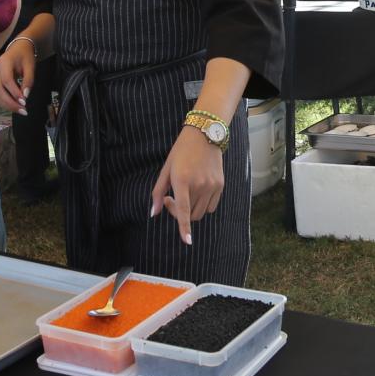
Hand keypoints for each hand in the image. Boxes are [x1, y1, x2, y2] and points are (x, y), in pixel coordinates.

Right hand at [0, 40, 35, 113]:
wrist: (19, 48)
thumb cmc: (25, 56)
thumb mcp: (30, 66)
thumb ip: (28, 81)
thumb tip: (25, 96)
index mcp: (4, 62)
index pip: (6, 80)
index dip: (14, 92)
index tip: (24, 101)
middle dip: (10, 103)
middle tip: (22, 110)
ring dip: (7, 104)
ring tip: (19, 110)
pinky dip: (4, 102)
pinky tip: (13, 105)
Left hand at [149, 126, 225, 244]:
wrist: (205, 134)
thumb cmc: (181, 152)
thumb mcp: (166, 169)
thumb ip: (158, 192)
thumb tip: (154, 213)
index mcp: (182, 180)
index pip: (183, 209)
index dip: (184, 227)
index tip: (187, 241)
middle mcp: (199, 184)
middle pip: (191, 214)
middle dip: (180, 213)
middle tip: (172, 199)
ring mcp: (212, 185)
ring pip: (201, 212)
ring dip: (191, 209)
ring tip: (186, 193)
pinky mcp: (220, 185)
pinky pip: (211, 206)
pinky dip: (203, 204)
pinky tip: (198, 191)